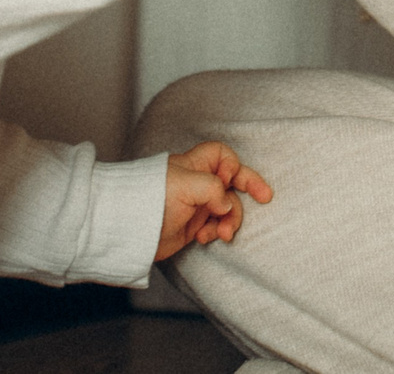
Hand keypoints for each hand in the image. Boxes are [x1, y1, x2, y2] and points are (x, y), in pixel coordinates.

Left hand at [155, 141, 270, 260]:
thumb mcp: (185, 185)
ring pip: (227, 207)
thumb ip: (213, 188)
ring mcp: (197, 204)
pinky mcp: (193, 225)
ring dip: (230, 220)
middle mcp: (198, 183)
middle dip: (249, 188)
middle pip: (232, 180)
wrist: (128, 229)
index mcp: (194, 165)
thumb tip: (226, 204)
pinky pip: (216, 225)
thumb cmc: (151, 199)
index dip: (232, 165)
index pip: (222, 155)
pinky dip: (216, 232)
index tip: (230, 180)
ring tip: (223, 233)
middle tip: (265, 197)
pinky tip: (204, 238)